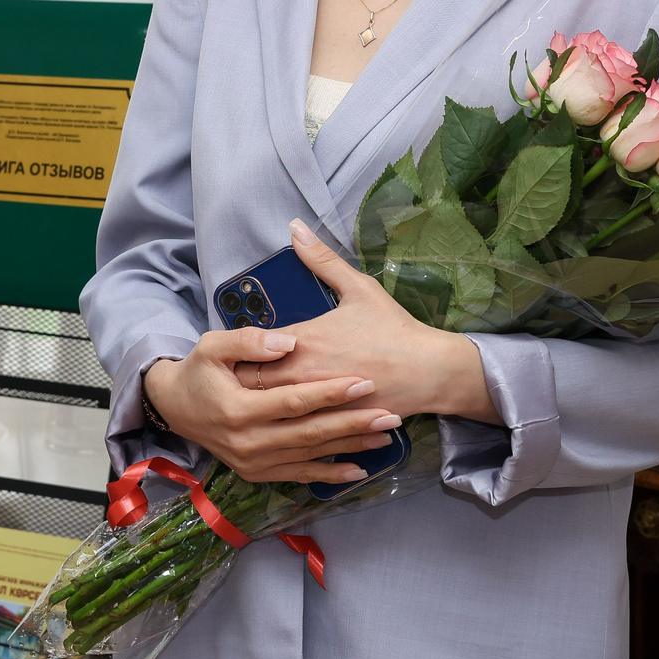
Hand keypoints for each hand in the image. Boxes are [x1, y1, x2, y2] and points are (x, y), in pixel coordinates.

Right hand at [142, 325, 398, 486]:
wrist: (175, 408)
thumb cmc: (198, 371)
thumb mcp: (213, 346)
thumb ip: (249, 341)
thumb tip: (289, 341)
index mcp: (238, 410)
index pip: (294, 402)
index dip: (330, 393)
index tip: (364, 383)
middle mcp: (248, 442)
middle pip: (310, 433)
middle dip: (353, 424)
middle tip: (390, 414)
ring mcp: (253, 462)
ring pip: (311, 455)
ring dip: (350, 446)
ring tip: (385, 435)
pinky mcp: (258, 473)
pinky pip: (300, 476)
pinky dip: (331, 474)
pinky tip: (360, 469)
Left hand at [250, 221, 497, 423]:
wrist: (430, 371)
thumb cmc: (393, 328)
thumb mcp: (358, 288)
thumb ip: (321, 259)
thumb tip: (295, 227)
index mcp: (303, 340)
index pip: (249, 348)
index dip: (237, 349)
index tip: (230, 350)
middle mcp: (303, 374)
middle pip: (249, 382)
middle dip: (236, 380)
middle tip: (227, 378)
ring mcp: (316, 404)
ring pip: (267, 410)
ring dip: (254, 405)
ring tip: (243, 403)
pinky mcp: (331, 426)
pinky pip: (294, 431)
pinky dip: (282, 426)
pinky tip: (275, 425)